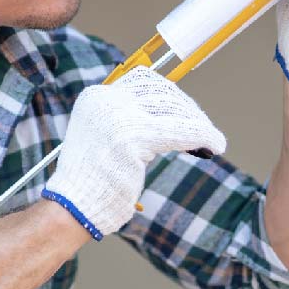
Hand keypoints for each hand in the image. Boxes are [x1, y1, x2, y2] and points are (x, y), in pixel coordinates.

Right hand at [43, 67, 226, 238]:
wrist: (74, 208)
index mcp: (96, 97)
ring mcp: (117, 117)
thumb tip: (173, 112)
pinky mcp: (132, 138)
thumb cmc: (95, 181)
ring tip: (213, 141)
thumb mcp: (106, 137)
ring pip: (174, 110)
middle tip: (204, 131)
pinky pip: (180, 131)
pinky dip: (202, 136)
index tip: (189, 112)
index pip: (144, 81)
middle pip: (162, 92)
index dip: (173, 95)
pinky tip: (214, 146)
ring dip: (199, 125)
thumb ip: (130, 120)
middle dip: (189, 110)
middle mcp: (105, 100)